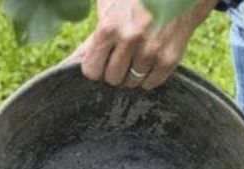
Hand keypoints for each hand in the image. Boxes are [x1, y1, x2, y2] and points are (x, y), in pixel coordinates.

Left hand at [75, 0, 215, 88]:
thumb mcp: (108, 10)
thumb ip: (92, 39)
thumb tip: (74, 61)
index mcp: (109, 28)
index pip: (92, 71)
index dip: (96, 67)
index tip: (102, 61)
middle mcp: (129, 40)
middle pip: (113, 78)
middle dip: (114, 71)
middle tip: (121, 57)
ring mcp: (151, 51)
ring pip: (132, 82)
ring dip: (132, 74)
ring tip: (137, 56)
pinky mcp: (169, 58)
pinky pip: (151, 83)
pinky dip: (148, 77)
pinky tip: (149, 62)